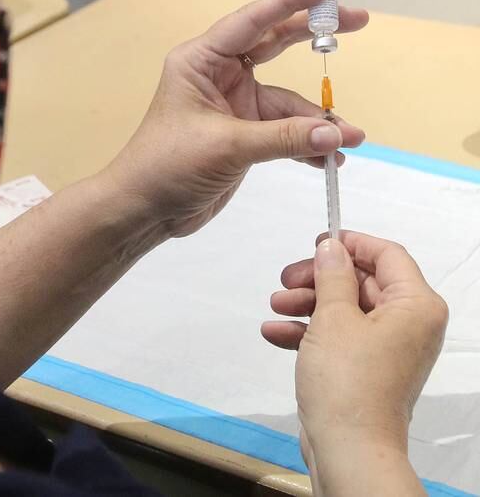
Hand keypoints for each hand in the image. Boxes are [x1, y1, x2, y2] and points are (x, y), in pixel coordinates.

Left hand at [104, 0, 367, 237]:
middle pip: (274, 45)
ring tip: (350, 139)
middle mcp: (218, 76)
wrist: (144, 209)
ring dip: (317, 121)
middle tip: (358, 22)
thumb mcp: (227, 146)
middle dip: (314, 36)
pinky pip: (283, 132)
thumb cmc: (166, 166)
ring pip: (286, 102)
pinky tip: (329, 159)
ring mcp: (233, 107)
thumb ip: (283, 137)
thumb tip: (335, 135)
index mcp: (201, 61)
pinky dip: (305, 144)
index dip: (291, 2)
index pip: (252, 22)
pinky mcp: (242, 137)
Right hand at [263, 232, 446, 494]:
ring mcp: (386, 348)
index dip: (351, 243)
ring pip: (345, 310)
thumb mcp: (333, 317)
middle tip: (286, 279)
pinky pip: (338, 338)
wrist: (348, 448)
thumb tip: (331, 246)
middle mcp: (408, 324)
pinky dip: (308, 332)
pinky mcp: (365, 369)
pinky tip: (274, 333)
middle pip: (361, 282)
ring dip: (307, 304)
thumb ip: (332, 274)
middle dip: (318, 279)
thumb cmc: (348, 381)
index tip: (317, 241)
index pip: (388, 255)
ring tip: (275, 306)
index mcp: (415, 305)